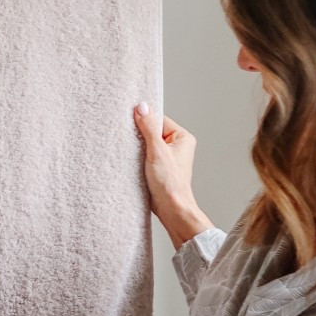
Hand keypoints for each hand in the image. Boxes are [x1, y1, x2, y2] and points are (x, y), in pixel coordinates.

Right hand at [134, 103, 212, 246]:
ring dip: (138, 150)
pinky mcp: (158, 167)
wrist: (171, 209)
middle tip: (134, 145)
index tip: (132, 126)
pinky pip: (144, 156)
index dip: (145, 123)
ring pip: (146, 144)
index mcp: (182, 137)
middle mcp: (176, 146)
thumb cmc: (170, 183)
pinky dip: (137, 158)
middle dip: (140, 137)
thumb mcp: (157, 151)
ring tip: (135, 157)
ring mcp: (167, 157)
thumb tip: (142, 107)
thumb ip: (149, 128)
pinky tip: (133, 163)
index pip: (158, 120)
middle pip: (152, 131)